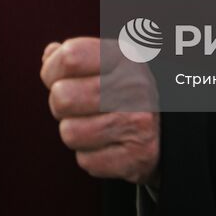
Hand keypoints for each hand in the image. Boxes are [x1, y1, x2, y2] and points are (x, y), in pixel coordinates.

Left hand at [40, 37, 159, 186]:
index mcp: (124, 56)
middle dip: (61, 106)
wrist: (166, 128)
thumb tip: (49, 56)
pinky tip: (108, 144)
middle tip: (79, 106)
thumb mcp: (105, 62)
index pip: (70, 57)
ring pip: (69, 133)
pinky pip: (86, 160)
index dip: (52, 70)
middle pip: (62, 97)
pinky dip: (90, 155)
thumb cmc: (122, 90)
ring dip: (75, 132)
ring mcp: (137, 122)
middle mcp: (134, 86)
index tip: (58, 78)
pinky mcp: (137, 157)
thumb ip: (74, 55)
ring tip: (94, 125)